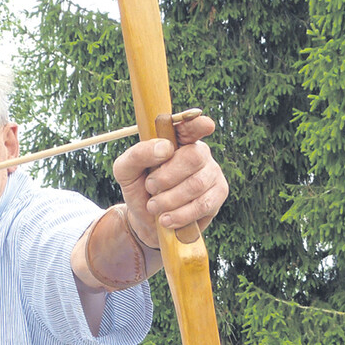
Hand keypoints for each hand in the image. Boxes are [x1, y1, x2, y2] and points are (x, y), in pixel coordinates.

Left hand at [111, 114, 226, 245]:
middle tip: (150, 187)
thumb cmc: (139, 189)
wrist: (147, 221)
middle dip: (167, 177)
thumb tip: (165, 148)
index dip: (197, 123)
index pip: (190, 125)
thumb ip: (137, 154)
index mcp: (177, 140)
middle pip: (193, 157)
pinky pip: (203, 204)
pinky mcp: (218, 195)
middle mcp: (199, 152)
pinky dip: (180, 214)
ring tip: (153, 206)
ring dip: (169, 199)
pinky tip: (166, 219)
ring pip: (197, 184)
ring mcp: (211, 173)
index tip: (205, 125)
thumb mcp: (126, 170)